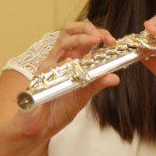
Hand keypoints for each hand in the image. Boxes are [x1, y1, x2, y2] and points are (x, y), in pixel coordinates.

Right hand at [14, 21, 119, 137]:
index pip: (84, 37)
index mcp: (71, 60)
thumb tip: (116, 77)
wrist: (40, 127)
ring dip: (79, 38)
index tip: (112, 41)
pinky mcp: (40, 78)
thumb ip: (97, 83)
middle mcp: (59, 59)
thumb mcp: (83, 95)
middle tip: (102, 37)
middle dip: (88, 28)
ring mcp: (49, 66)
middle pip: (69, 31)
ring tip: (94, 41)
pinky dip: (64, 63)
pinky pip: (51, 65)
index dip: (98, 34)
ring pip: (61, 42)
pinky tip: (73, 64)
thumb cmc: (59, 109)